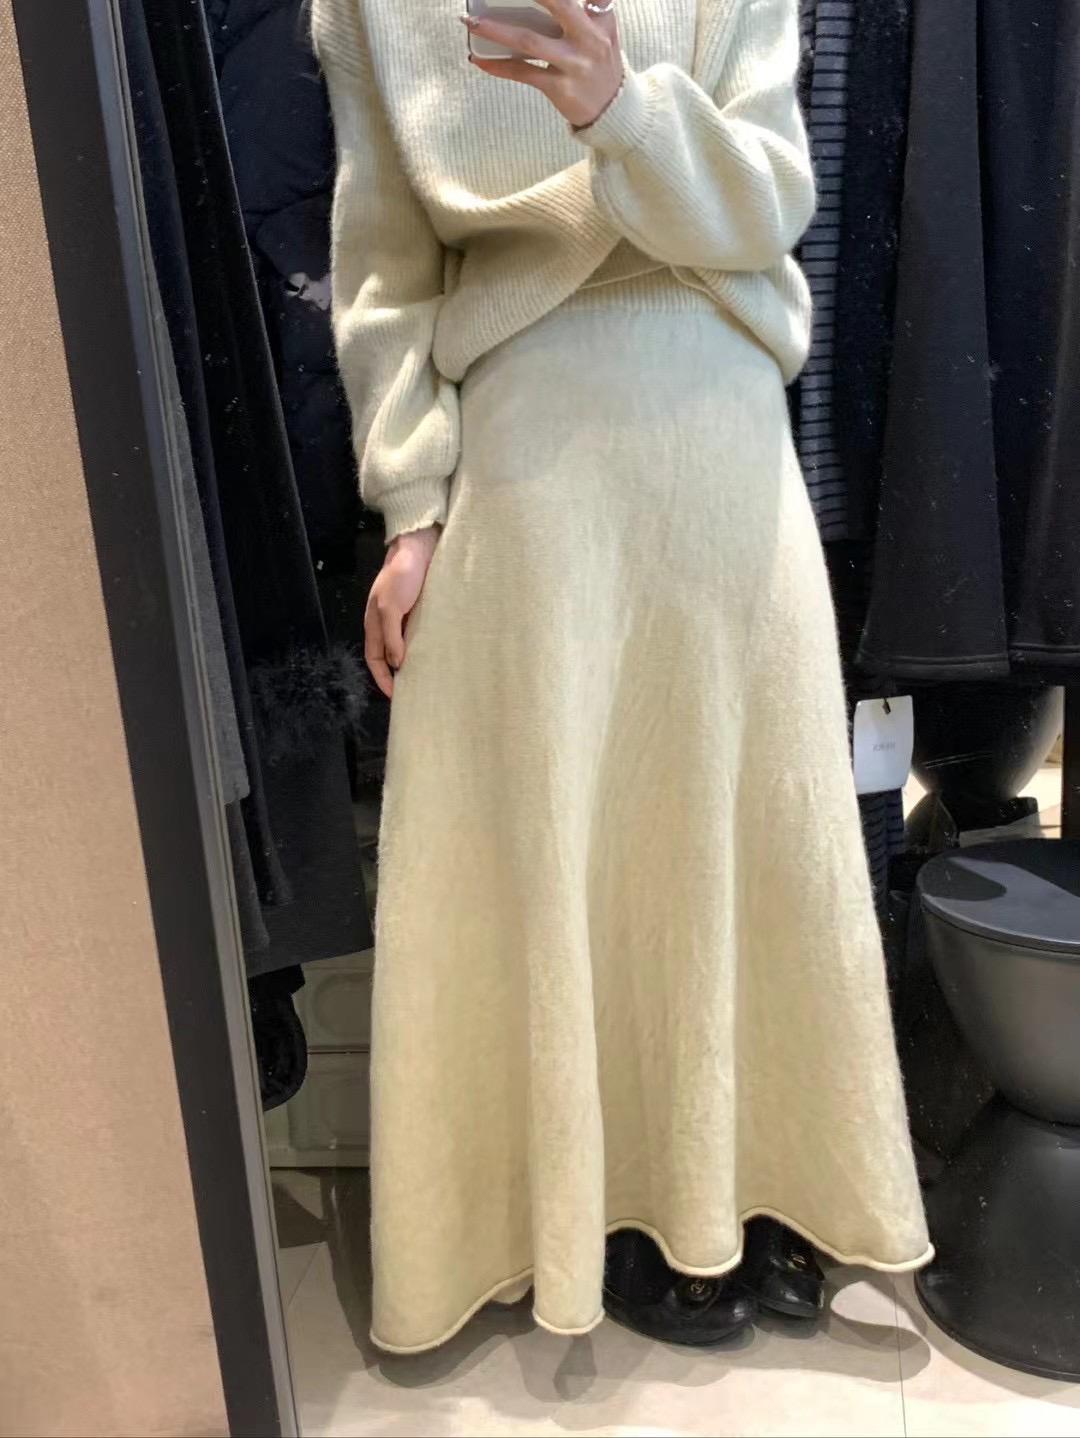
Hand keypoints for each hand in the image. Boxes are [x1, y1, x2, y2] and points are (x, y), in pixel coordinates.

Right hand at [364, 526, 439, 698]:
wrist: (419, 546)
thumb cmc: (402, 575)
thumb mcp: (391, 606)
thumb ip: (392, 635)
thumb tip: (397, 663)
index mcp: (374, 622)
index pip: (373, 658)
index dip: (381, 678)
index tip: (395, 695)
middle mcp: (387, 622)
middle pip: (388, 655)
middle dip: (395, 674)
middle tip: (411, 691)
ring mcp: (404, 616)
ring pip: (404, 646)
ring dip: (411, 662)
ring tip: (425, 677)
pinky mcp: (420, 610)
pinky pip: (419, 634)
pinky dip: (424, 647)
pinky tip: (435, 655)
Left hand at [463, 0, 622, 128]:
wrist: (613, 111)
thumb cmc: (602, 64)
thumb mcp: (606, 30)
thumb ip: (593, 5)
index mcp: (600, 20)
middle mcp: (589, 40)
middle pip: (558, 4)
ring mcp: (574, 65)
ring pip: (529, 41)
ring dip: (496, 29)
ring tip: (470, 20)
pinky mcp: (560, 88)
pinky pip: (523, 73)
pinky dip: (499, 66)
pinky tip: (479, 58)